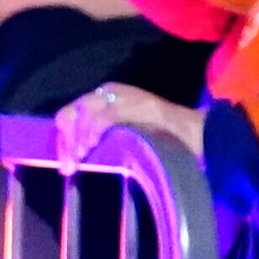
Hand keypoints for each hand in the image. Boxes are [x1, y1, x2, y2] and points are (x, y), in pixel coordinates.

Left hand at [55, 84, 205, 161]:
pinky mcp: (135, 105)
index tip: (63, 162)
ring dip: (78, 139)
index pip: (72, 113)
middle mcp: (109, 92)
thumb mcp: (124, 132)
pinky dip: (95, 131)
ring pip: (85, 114)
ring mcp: (122, 96)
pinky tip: (93, 147)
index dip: (64, 138)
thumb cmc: (161, 137)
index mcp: (104, 97)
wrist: (195, 133)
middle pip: (72, 112)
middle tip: (69, 166)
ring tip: (80, 160)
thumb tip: (77, 154)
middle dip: (66, 140)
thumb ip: (104, 135)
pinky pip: (106, 116)